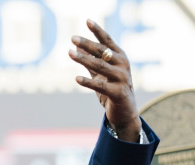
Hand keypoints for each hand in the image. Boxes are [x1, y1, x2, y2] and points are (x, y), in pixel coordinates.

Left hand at [69, 19, 141, 141]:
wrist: (125, 112)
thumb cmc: (112, 90)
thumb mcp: (100, 74)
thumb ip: (90, 61)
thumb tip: (76, 47)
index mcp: (119, 57)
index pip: (107, 41)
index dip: (97, 31)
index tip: (87, 21)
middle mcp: (122, 65)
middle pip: (102, 51)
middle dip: (86, 44)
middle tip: (72, 38)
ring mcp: (121, 78)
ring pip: (100, 66)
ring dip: (84, 59)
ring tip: (69, 53)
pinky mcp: (118, 92)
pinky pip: (100, 86)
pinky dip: (88, 82)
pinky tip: (76, 78)